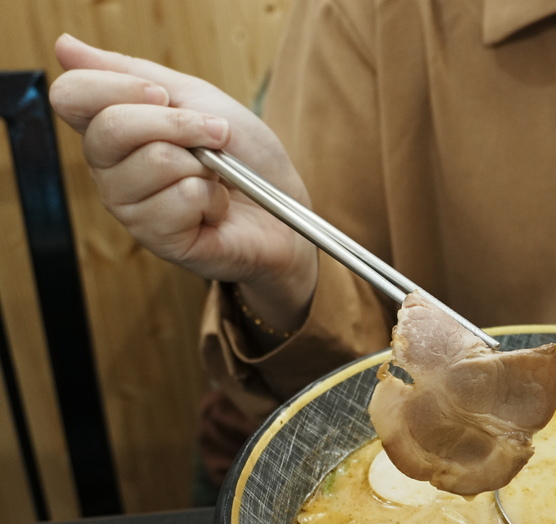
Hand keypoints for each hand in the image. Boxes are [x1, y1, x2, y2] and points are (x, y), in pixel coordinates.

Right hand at [48, 34, 317, 330]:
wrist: (285, 205)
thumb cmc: (244, 155)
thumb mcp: (197, 98)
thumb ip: (135, 73)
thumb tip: (64, 45)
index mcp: (113, 131)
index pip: (72, 96)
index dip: (116, 86)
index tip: (161, 94)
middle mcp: (110, 171)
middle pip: (111, 128)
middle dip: (178, 123)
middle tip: (214, 136)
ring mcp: (131, 209)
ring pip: (154, 162)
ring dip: (204, 165)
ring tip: (215, 179)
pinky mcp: (159, 240)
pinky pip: (182, 199)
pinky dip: (214, 197)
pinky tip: (216, 208)